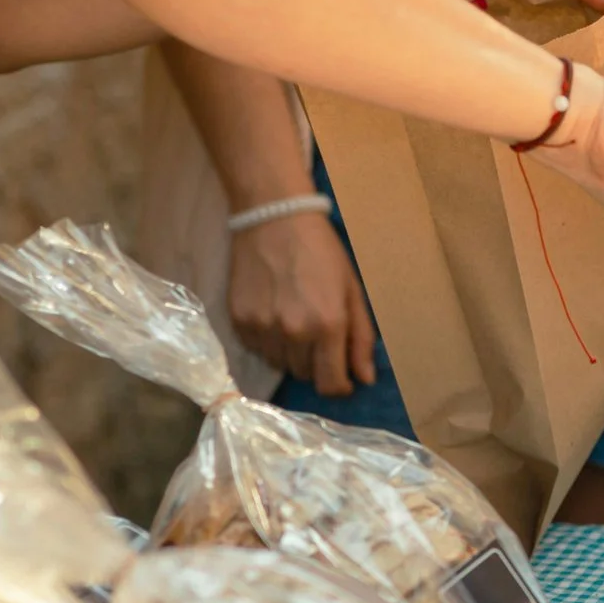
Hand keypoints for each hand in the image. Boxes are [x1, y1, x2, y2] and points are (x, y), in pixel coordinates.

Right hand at [227, 211, 377, 395]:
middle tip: (318, 334)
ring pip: (280, 364)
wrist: (273, 217)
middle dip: (316, 363)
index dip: (339, 386)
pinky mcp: (239, 321)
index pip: (330, 384)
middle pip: (305, 375)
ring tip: (294, 320)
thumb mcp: (352, 290)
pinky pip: (256, 349)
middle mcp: (293, 333)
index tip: (341, 378)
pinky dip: (267, 341)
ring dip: (291, 353)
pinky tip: (273, 313)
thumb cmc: (321, 250)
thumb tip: (365, 379)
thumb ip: (361, 337)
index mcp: (327, 325)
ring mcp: (262, 328)